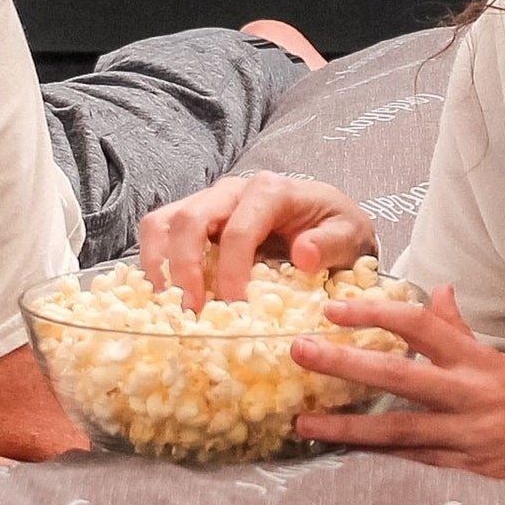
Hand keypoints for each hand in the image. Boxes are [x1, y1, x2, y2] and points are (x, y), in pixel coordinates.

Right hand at [137, 172, 370, 308]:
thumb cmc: (336, 228)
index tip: (235, 309)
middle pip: (189, 220)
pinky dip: (155, 263)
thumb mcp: (349, 235)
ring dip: (159, 265)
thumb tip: (303, 254)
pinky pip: (161, 232)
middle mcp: (232, 190)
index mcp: (271, 191)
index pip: (239, 230)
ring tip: (169, 306)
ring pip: (164, 222)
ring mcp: (209, 203)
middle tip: (191, 313)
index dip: (231, 272)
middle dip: (184, 269)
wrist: (329, 220)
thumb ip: (330, 243)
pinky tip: (165, 296)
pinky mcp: (196, 219)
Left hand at [284, 286, 504, 504]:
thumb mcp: (502, 357)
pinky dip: (374, 452)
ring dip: (346, 426)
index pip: (420, 326)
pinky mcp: (460, 466)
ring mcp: (464, 435)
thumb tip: (437, 290)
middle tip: (301, 352)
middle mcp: (470, 395)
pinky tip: (341, 448)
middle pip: (399, 376)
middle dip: (346, 364)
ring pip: (396, 429)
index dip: (375, 314)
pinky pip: (409, 458)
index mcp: (478, 360)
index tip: (334, 310)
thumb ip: (461, 330)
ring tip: (304, 421)